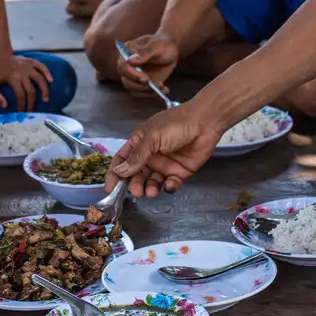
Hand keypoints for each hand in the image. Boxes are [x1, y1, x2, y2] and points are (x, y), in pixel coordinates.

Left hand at [0, 55, 52, 111]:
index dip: (22, 105)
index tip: (22, 112)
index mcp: (13, 78)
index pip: (20, 95)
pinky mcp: (32, 61)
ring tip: (45, 99)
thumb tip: (5, 106)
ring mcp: (28, 66)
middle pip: (31, 90)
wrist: (0, 55)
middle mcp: (22, 72)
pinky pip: (42, 66)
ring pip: (40, 79)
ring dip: (44, 90)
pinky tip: (51, 81)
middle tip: (32, 111)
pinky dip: (47, 73)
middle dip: (32, 103)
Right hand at [105, 101, 221, 197]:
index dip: (115, 174)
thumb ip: (137, 156)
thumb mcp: (152, 137)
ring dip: (149, 188)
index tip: (110, 189)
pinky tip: (169, 186)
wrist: (205, 123)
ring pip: (151, 182)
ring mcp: (164, 164)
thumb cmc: (175, 124)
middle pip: (136, 175)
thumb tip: (119, 171)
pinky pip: (170, 184)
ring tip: (151, 192)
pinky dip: (168, 187)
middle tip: (136, 192)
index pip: (122, 160)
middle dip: (133, 185)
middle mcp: (150, 155)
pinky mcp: (179, 172)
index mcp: (139, 143)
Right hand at [117, 32, 178, 95]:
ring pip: (134, 90)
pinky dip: (153, 94)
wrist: (170, 50)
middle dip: (141, 86)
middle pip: (126, 81)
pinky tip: (165, 89)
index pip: (122, 66)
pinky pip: (143, 93)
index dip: (132, 75)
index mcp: (127, 53)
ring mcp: (134, 76)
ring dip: (148, 92)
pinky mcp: (141, 84)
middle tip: (157, 84)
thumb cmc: (162, 44)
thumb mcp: (156, 46)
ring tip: (163, 87)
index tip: (146, 78)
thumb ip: (144, 52)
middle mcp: (127, 66)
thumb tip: (130, 60)